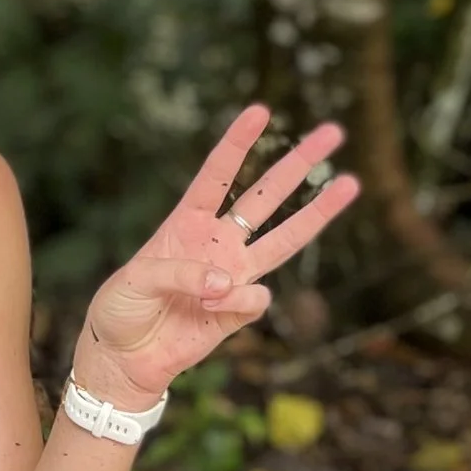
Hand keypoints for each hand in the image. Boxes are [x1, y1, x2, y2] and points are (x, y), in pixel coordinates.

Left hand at [74, 104, 356, 411]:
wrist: (124, 360)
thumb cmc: (120, 310)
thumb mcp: (136, 281)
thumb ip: (183, 274)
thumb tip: (230, 283)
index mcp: (186, 221)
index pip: (218, 174)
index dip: (238, 143)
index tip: (260, 111)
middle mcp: (218, 241)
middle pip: (267, 196)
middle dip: (299, 164)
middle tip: (332, 133)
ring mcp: (234, 274)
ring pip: (286, 238)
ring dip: (318, 212)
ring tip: (350, 183)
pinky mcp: (240, 310)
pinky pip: (255, 298)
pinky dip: (239, 301)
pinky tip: (214, 309)